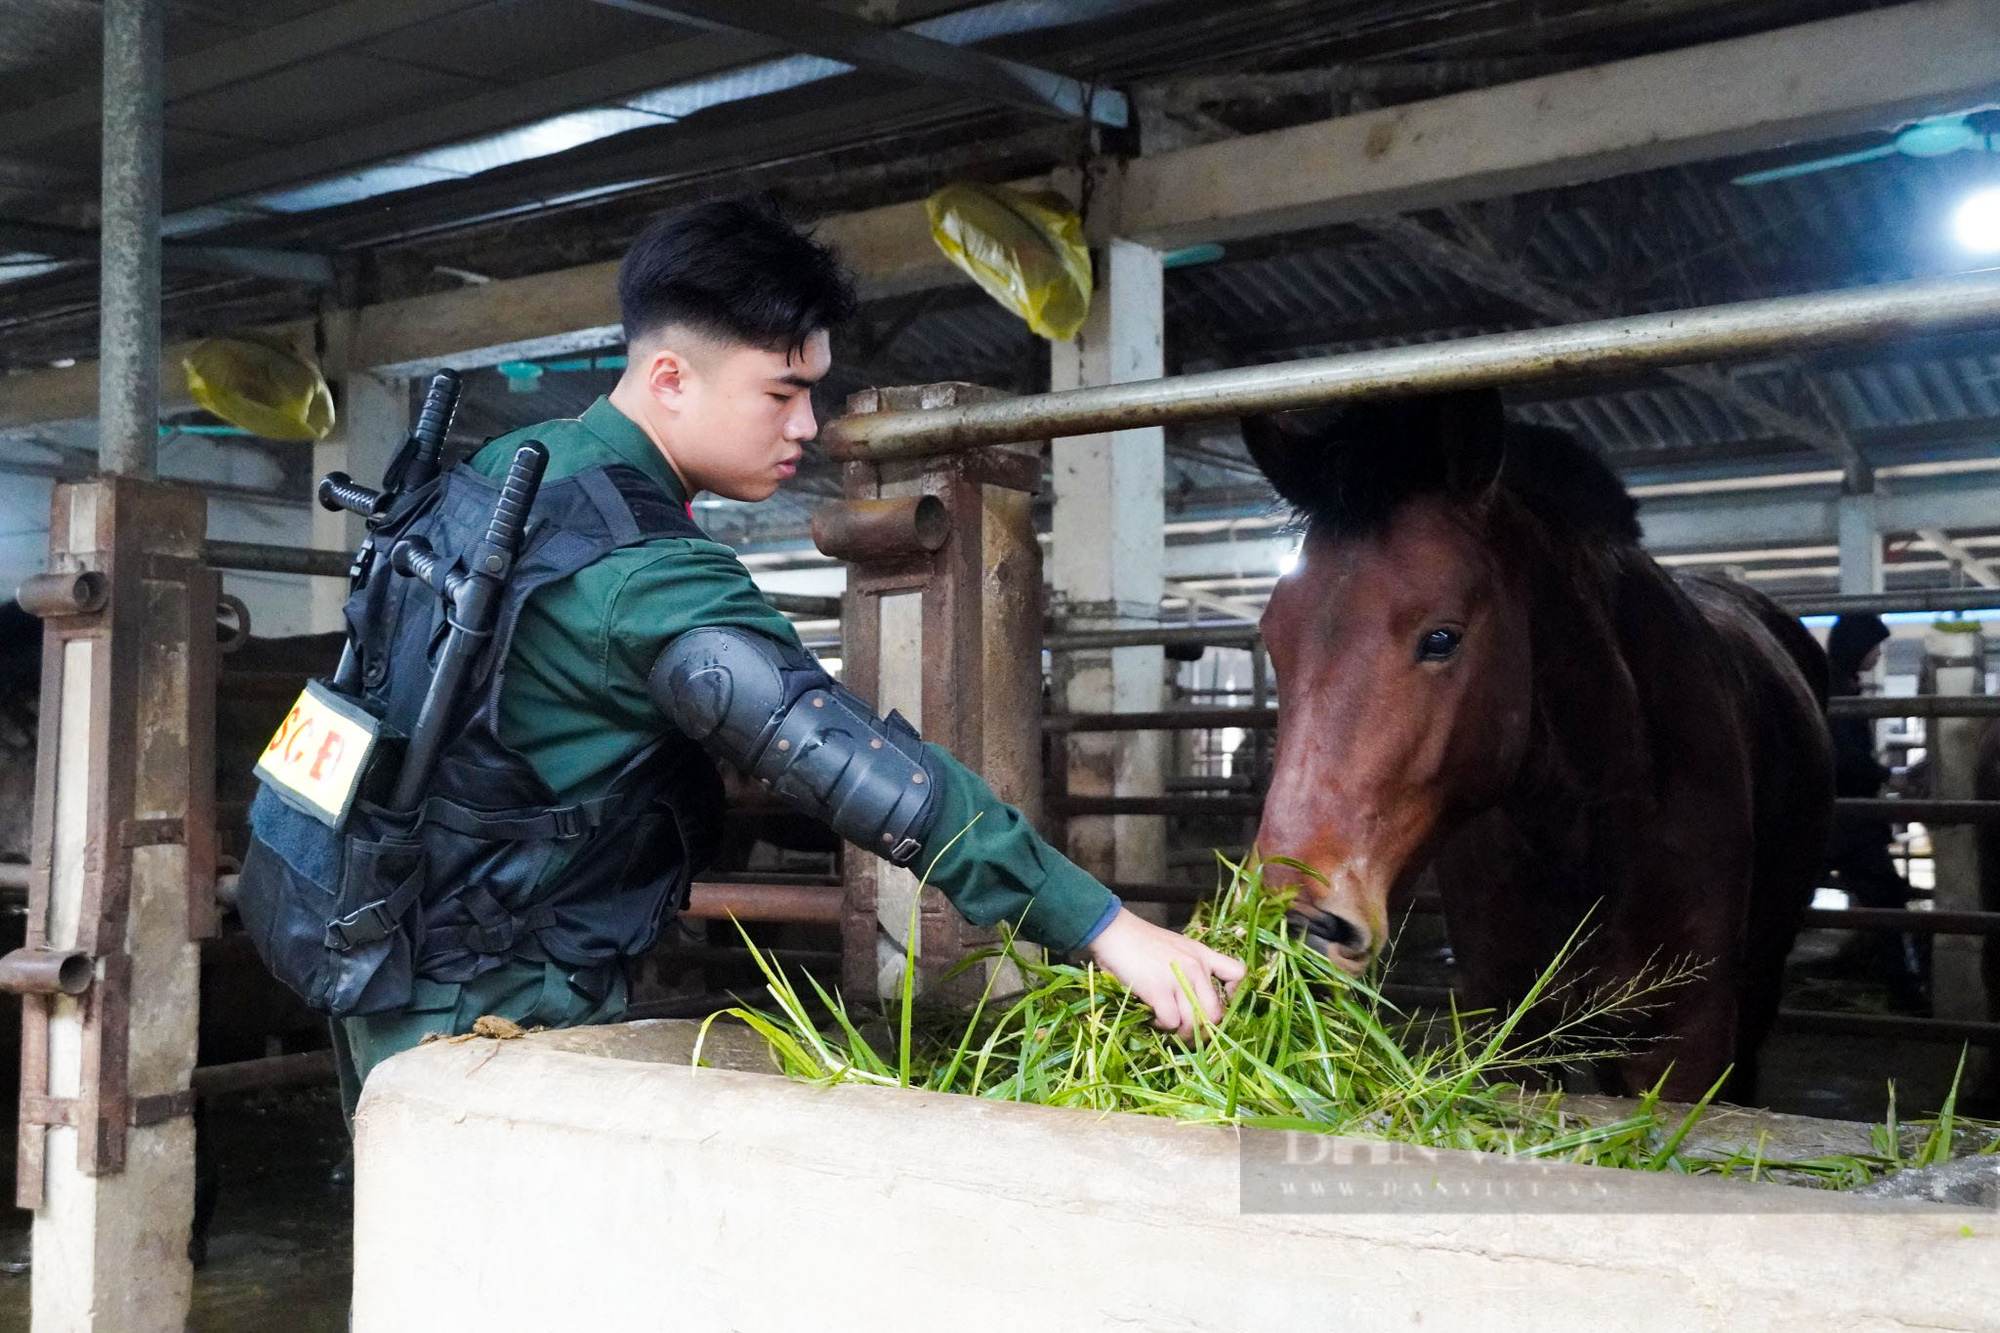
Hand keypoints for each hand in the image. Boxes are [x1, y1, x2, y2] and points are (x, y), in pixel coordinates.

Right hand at [1083, 907, 1246, 1040]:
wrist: (1115, 931)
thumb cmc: (1141, 941)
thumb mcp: (1176, 947)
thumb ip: (1189, 968)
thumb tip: (1191, 1001)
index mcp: (1203, 955)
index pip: (1238, 973)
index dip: (1234, 994)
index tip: (1219, 1002)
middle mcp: (1196, 968)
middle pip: (1216, 1013)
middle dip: (1203, 1031)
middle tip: (1188, 1033)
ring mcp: (1179, 979)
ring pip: (1194, 1023)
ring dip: (1181, 1032)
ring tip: (1168, 1026)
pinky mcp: (1159, 990)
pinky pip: (1171, 1022)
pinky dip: (1162, 1026)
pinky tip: (1153, 1016)